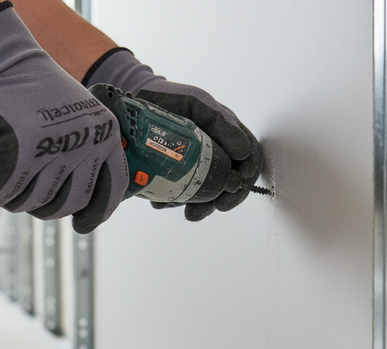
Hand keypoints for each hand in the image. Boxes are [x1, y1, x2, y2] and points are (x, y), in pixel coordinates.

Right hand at [0, 3, 128, 232]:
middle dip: (46, 210)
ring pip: (36, 200)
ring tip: (6, 193)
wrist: (4, 60)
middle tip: (29, 204)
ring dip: (17, 202)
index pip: (112, 188)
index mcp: (105, 133)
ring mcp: (56, 147)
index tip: (82, 226)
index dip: (96, 213)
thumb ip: (86, 149)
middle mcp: (86, 142)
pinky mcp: (22, 150)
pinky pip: (7, 190)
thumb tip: (80, 199)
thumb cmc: (36, 87)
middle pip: (70, 202)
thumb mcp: (78, 114)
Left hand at [83, 48, 262, 221]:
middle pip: (231, 182)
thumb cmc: (172, 99)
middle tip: (216, 206)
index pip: (250, 158)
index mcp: (227, 136)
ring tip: (190, 212)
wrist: (136, 105)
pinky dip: (175, 202)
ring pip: (207, 193)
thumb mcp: (199, 103)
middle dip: (226, 198)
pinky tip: (163, 203)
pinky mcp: (176, 175)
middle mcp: (215, 152)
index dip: (249, 174)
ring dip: (201, 206)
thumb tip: (243, 152)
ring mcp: (196, 166)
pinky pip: (181, 194)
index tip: (239, 184)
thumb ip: (221, 122)